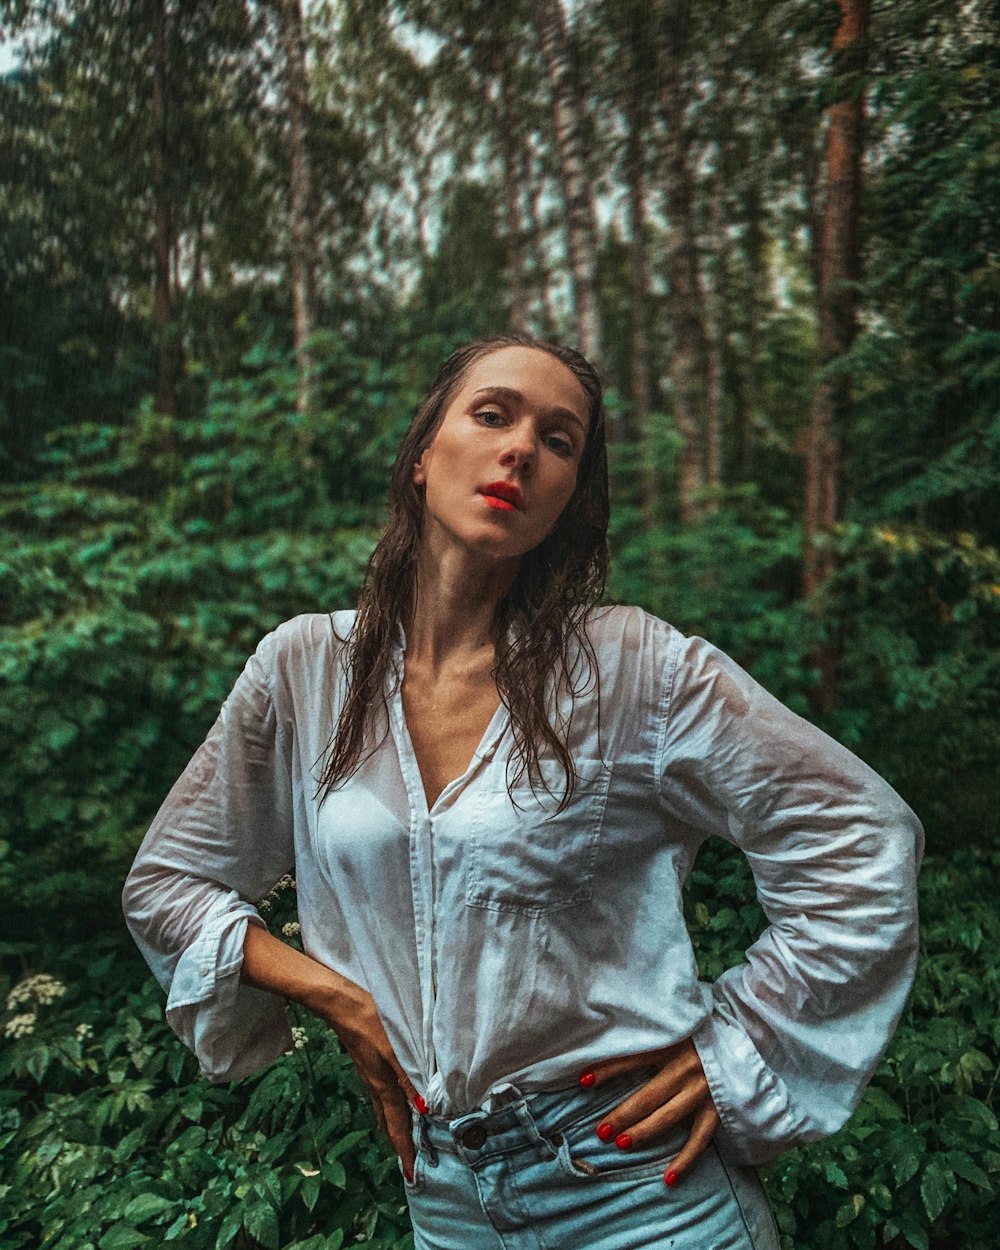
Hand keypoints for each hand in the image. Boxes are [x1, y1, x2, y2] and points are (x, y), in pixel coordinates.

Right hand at [239, 925, 422, 1177]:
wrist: (338, 1000)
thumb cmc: (371, 1021)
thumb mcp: (396, 1048)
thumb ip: (411, 1078)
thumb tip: (426, 1111)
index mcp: (383, 1085)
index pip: (397, 1125)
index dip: (405, 1150)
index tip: (411, 1175)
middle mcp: (374, 1084)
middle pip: (388, 1121)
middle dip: (398, 1143)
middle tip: (408, 1164)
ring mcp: (368, 1072)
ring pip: (383, 1108)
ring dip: (394, 1126)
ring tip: (402, 1139)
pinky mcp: (366, 1060)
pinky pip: (380, 1093)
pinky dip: (389, 1106)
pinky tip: (392, 1099)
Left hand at [578, 1039, 719, 1185]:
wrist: (743, 1035)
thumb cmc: (698, 1032)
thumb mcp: (673, 1028)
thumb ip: (647, 1038)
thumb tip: (607, 1046)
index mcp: (672, 1044)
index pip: (632, 1059)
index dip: (607, 1070)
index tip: (581, 1081)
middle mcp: (687, 1068)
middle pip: (648, 1096)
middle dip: (622, 1115)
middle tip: (601, 1131)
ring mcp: (704, 1090)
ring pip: (668, 1117)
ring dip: (643, 1133)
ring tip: (620, 1144)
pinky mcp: (718, 1108)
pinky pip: (699, 1139)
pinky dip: (684, 1160)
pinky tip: (668, 1178)